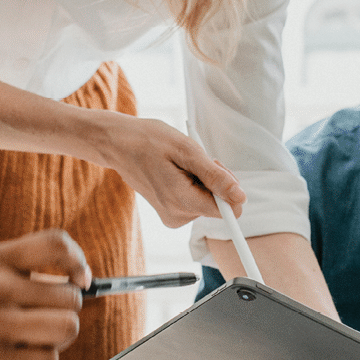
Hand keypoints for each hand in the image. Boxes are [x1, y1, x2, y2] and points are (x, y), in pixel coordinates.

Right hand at [0, 229, 89, 359]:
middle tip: (34, 329)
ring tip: (26, 346)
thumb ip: (14, 274)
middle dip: (62, 318)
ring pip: (67, 329)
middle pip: (72, 299)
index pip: (56, 243)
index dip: (78, 262)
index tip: (80, 282)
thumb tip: (74, 284)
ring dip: (55, 343)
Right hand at [97, 112, 244, 226]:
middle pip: (218, 205)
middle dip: (214, 181)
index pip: (228, 211)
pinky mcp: (171, 214)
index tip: (216, 168)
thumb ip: (215, 177)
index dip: (229, 188)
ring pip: (207, 202)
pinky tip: (176, 172)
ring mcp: (173, 217)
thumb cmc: (151, 141)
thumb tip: (240, 197)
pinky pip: (196, 202)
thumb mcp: (187, 151)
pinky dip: (193, 185)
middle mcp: (178, 217)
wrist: (119, 145)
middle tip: (194, 160)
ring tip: (180, 164)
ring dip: (202, 181)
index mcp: (182, 202)